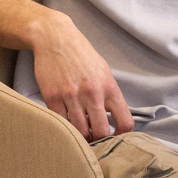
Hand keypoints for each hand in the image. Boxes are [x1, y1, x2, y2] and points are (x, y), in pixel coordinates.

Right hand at [28, 9, 133, 143]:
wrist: (54, 38)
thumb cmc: (81, 54)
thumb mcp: (103, 71)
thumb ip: (109, 94)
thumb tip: (113, 118)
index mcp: (109, 87)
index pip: (125, 121)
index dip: (122, 136)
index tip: (115, 138)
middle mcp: (92, 93)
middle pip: (101, 132)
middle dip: (99, 140)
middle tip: (94, 139)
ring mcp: (71, 96)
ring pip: (80, 131)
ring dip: (81, 136)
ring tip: (80, 132)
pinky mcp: (52, 97)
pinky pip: (61, 122)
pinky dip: (64, 126)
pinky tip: (66, 122)